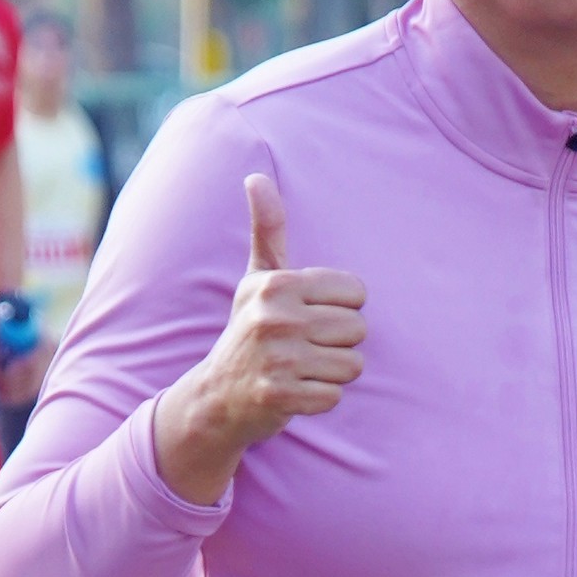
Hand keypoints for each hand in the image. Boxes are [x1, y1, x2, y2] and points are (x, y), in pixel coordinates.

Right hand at [149, 171, 366, 501]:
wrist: (218, 395)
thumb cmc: (249, 329)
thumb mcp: (257, 278)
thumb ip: (267, 228)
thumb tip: (256, 177)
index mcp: (278, 284)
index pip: (357, 293)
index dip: (342, 308)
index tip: (310, 316)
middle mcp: (276, 317)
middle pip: (358, 329)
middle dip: (339, 343)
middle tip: (304, 347)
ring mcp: (276, 359)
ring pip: (352, 365)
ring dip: (333, 373)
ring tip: (301, 368)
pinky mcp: (279, 397)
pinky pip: (334, 397)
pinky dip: (321, 399)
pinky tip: (295, 391)